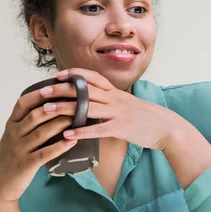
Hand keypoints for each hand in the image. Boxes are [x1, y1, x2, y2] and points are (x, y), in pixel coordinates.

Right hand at [0, 88, 76, 203]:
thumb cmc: (12, 156)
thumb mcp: (14, 135)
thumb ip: (28, 122)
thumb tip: (53, 104)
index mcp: (12, 124)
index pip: (23, 103)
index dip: (39, 93)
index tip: (57, 85)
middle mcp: (14, 134)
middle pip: (35, 115)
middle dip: (56, 106)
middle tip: (75, 99)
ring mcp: (19, 149)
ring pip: (41, 132)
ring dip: (61, 123)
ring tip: (78, 116)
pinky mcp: (26, 164)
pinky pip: (44, 153)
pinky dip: (59, 146)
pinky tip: (72, 141)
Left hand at [47, 68, 182, 150]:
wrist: (167, 127)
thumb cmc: (147, 118)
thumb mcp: (129, 104)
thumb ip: (112, 102)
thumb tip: (97, 102)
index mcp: (116, 93)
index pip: (93, 78)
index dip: (75, 75)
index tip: (58, 75)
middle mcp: (115, 99)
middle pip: (84, 90)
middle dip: (62, 89)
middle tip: (43, 91)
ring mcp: (117, 113)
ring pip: (87, 107)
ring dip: (65, 109)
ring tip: (46, 111)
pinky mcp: (120, 128)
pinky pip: (98, 129)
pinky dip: (81, 132)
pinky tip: (67, 136)